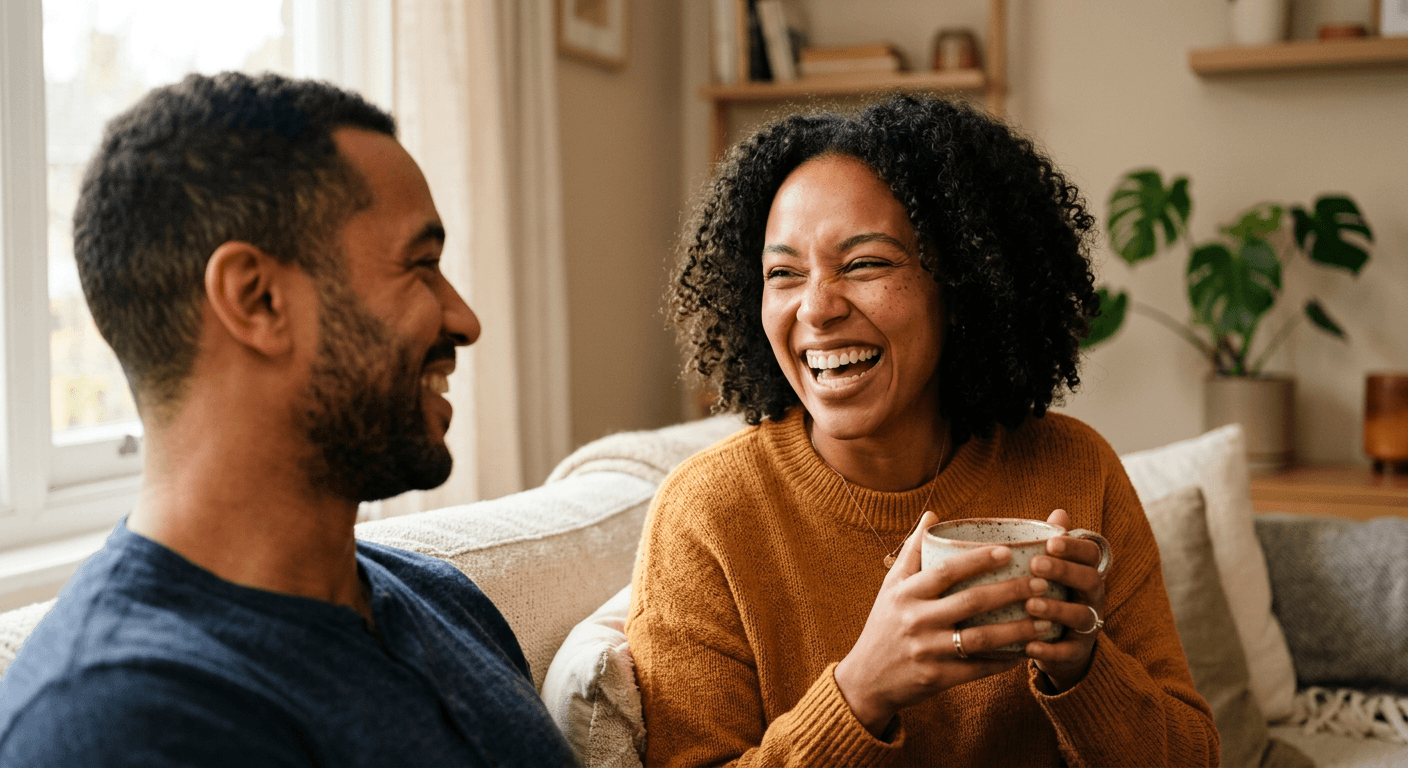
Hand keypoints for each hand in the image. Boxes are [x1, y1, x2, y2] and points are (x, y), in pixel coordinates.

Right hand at [834, 511, 1055, 737]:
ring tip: (1045, 620)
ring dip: (1017, 629)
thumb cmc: (884, 624)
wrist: (867, 678)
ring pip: (981, 638)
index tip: (1008, 551)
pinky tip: (1025, 652)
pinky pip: (978, 668)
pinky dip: (1004, 661)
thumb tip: (933, 515)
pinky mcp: (937, 678)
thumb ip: (913, 551)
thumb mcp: (891, 586)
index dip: (978, 560)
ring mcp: (927, 651)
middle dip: (1010, 591)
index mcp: (906, 594)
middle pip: (971, 602)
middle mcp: (916, 620)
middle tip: (1042, 582)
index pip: (946, 571)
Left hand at [1024, 509, 1107, 692]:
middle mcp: (1092, 597)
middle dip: (1064, 571)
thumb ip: (1053, 544)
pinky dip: (1050, 651)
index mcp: (1085, 572)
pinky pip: (1068, 652)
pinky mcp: (1076, 652)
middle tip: (1036, 566)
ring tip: (1030, 605)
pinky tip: (1029, 647)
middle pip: (1089, 580)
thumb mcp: (1052, 569)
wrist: (1059, 645)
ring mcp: (1087, 625)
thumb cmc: (1052, 595)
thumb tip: (1059, 512)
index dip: (1074, 547)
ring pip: (1081, 616)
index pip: (1091, 554)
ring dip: (1057, 609)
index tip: (1051, 542)